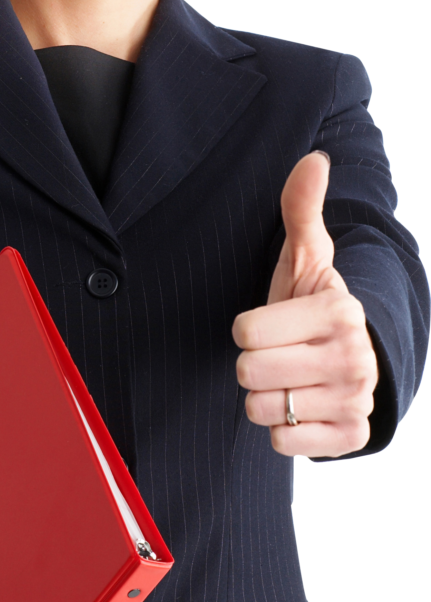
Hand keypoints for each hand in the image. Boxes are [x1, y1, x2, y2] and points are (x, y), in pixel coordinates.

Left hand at [232, 151, 378, 457]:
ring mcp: (356, 400)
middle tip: (279, 355)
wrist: (352, 362)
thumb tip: (313, 158)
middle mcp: (354, 357)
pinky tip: (302, 408)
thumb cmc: (312, 308)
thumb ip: (301, 211)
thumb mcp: (305, 261)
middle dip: (254, 365)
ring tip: (289, 380)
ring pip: (261, 409)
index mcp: (339, 311)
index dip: (247, 329)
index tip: (272, 325)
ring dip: (265, 398)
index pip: (245, 332)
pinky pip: (282, 443)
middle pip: (249, 372)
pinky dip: (284, 430)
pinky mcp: (351, 437)